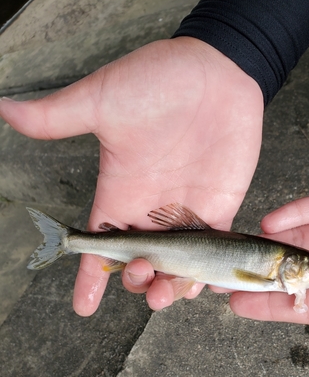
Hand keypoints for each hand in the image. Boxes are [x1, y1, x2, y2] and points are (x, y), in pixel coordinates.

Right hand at [0, 37, 263, 314]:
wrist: (215, 70)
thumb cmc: (158, 81)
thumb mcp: (101, 100)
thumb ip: (56, 116)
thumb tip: (5, 109)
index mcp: (121, 193)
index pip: (99, 245)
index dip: (90, 277)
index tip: (84, 306)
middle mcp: (151, 210)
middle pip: (138, 264)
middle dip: (134, 281)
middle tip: (139, 273)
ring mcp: (186, 214)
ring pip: (176, 268)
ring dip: (169, 287)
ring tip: (165, 292)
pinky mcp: (220, 209)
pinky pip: (216, 253)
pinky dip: (212, 274)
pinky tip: (208, 286)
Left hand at [230, 180, 308, 325]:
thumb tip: (307, 305)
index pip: (308, 304)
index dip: (270, 305)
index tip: (238, 303)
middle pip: (298, 269)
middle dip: (261, 270)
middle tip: (228, 273)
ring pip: (304, 237)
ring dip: (271, 242)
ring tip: (243, 246)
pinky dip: (294, 212)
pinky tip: (270, 223)